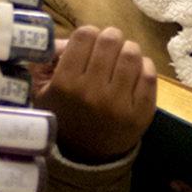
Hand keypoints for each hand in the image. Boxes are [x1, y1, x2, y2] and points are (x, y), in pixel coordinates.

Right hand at [29, 25, 156, 163]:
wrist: (85, 156)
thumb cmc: (64, 115)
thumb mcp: (43, 91)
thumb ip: (48, 61)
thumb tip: (65, 39)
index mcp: (65, 83)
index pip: (84, 35)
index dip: (88, 34)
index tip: (89, 43)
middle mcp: (91, 92)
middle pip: (110, 40)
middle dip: (110, 39)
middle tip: (108, 48)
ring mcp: (118, 103)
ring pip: (132, 53)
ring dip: (127, 51)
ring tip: (122, 59)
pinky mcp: (141, 113)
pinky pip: (149, 74)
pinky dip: (143, 67)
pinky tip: (134, 73)